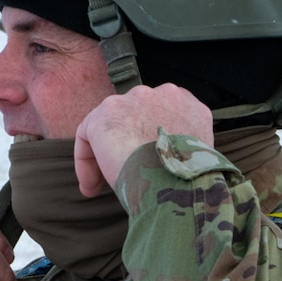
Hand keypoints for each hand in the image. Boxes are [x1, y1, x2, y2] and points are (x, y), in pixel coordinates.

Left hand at [73, 84, 213, 195]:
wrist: (177, 182)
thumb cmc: (189, 182)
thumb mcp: (195, 157)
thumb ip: (179, 145)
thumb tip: (160, 159)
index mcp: (190, 106)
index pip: (164, 114)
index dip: (149, 142)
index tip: (145, 167)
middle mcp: (166, 94)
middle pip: (136, 117)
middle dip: (127, 145)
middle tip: (123, 175)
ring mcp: (136, 98)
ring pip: (112, 124)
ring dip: (106, 154)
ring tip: (102, 185)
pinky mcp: (108, 111)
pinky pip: (87, 134)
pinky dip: (86, 160)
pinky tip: (91, 186)